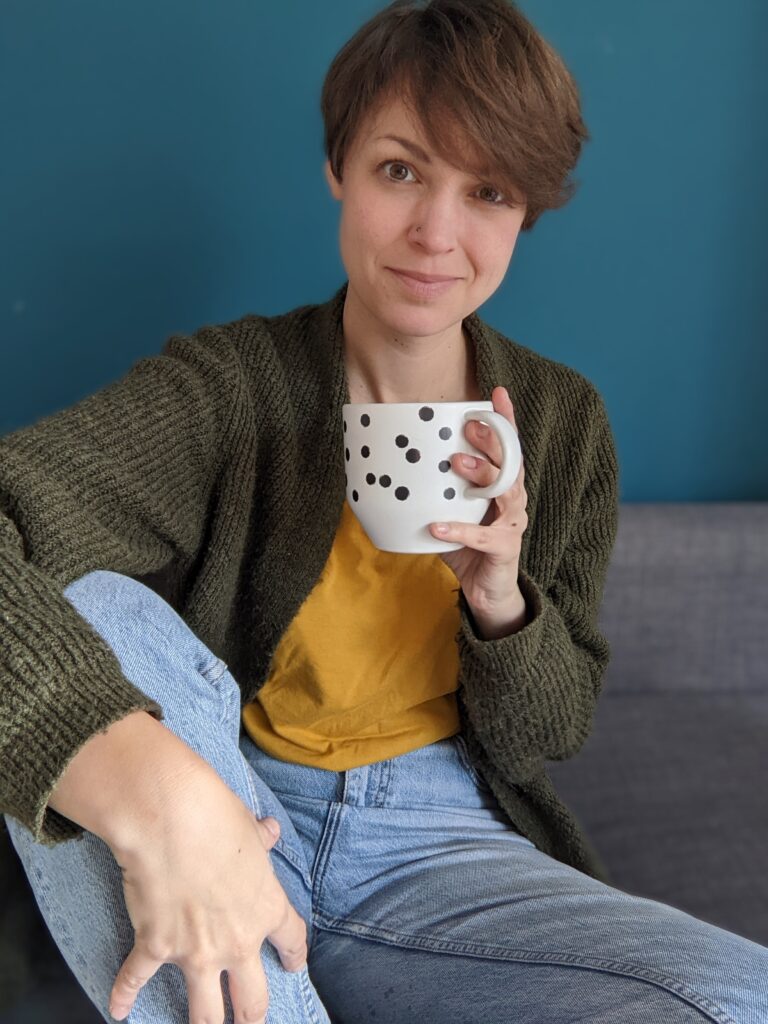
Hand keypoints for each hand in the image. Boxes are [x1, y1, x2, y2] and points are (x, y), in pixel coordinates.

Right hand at [108, 770, 306, 1023]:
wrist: (171, 818)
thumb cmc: (217, 817)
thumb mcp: (249, 827)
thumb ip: (261, 839)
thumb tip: (270, 830)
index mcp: (266, 908)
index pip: (291, 940)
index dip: (294, 955)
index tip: (293, 965)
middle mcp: (237, 941)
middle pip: (253, 999)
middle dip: (252, 1017)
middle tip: (250, 1022)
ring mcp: (196, 951)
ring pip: (205, 1012)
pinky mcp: (156, 947)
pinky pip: (136, 980)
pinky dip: (124, 995)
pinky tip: (119, 1009)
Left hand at [429, 386, 527, 622]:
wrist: (487, 593)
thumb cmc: (469, 547)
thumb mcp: (452, 511)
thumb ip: (437, 490)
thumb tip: (397, 465)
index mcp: (503, 485)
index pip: (508, 447)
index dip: (505, 420)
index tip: (496, 393)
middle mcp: (514, 500)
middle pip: (510, 463)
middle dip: (492, 441)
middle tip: (470, 426)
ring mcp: (513, 524)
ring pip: (504, 492)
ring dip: (480, 475)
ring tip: (455, 463)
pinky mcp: (506, 549)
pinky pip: (483, 537)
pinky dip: (459, 531)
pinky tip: (437, 527)